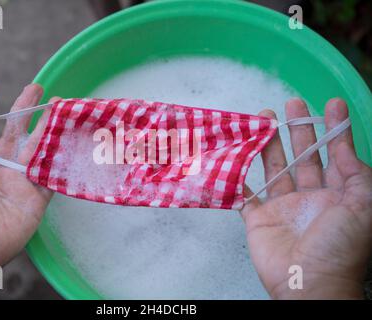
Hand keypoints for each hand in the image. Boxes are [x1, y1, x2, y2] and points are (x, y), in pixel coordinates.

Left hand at [0, 79, 57, 297]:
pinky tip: (69, 138)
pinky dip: (61, 159)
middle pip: (17, 132)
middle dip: (25, 109)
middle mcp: (3, 167)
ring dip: (49, 127)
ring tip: (59, 106)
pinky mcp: (38, 196)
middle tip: (37, 88)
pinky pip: (52, 174)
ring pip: (39, 147)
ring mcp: (22, 180)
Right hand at [242, 98, 371, 298]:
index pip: (336, 155)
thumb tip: (345, 149)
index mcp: (337, 195)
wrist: (310, 283)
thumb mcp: (364, 206)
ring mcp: (282, 207)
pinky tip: (233, 156)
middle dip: (298, 129)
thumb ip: (357, 175)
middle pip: (303, 156)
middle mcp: (310, 198)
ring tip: (263, 118)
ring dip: (268, 145)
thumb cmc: (340, 246)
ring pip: (273, 169)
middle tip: (292, 103)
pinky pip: (245, 195)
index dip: (334, 129)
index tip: (331, 104)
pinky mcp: (258, 218)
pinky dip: (237, 178)